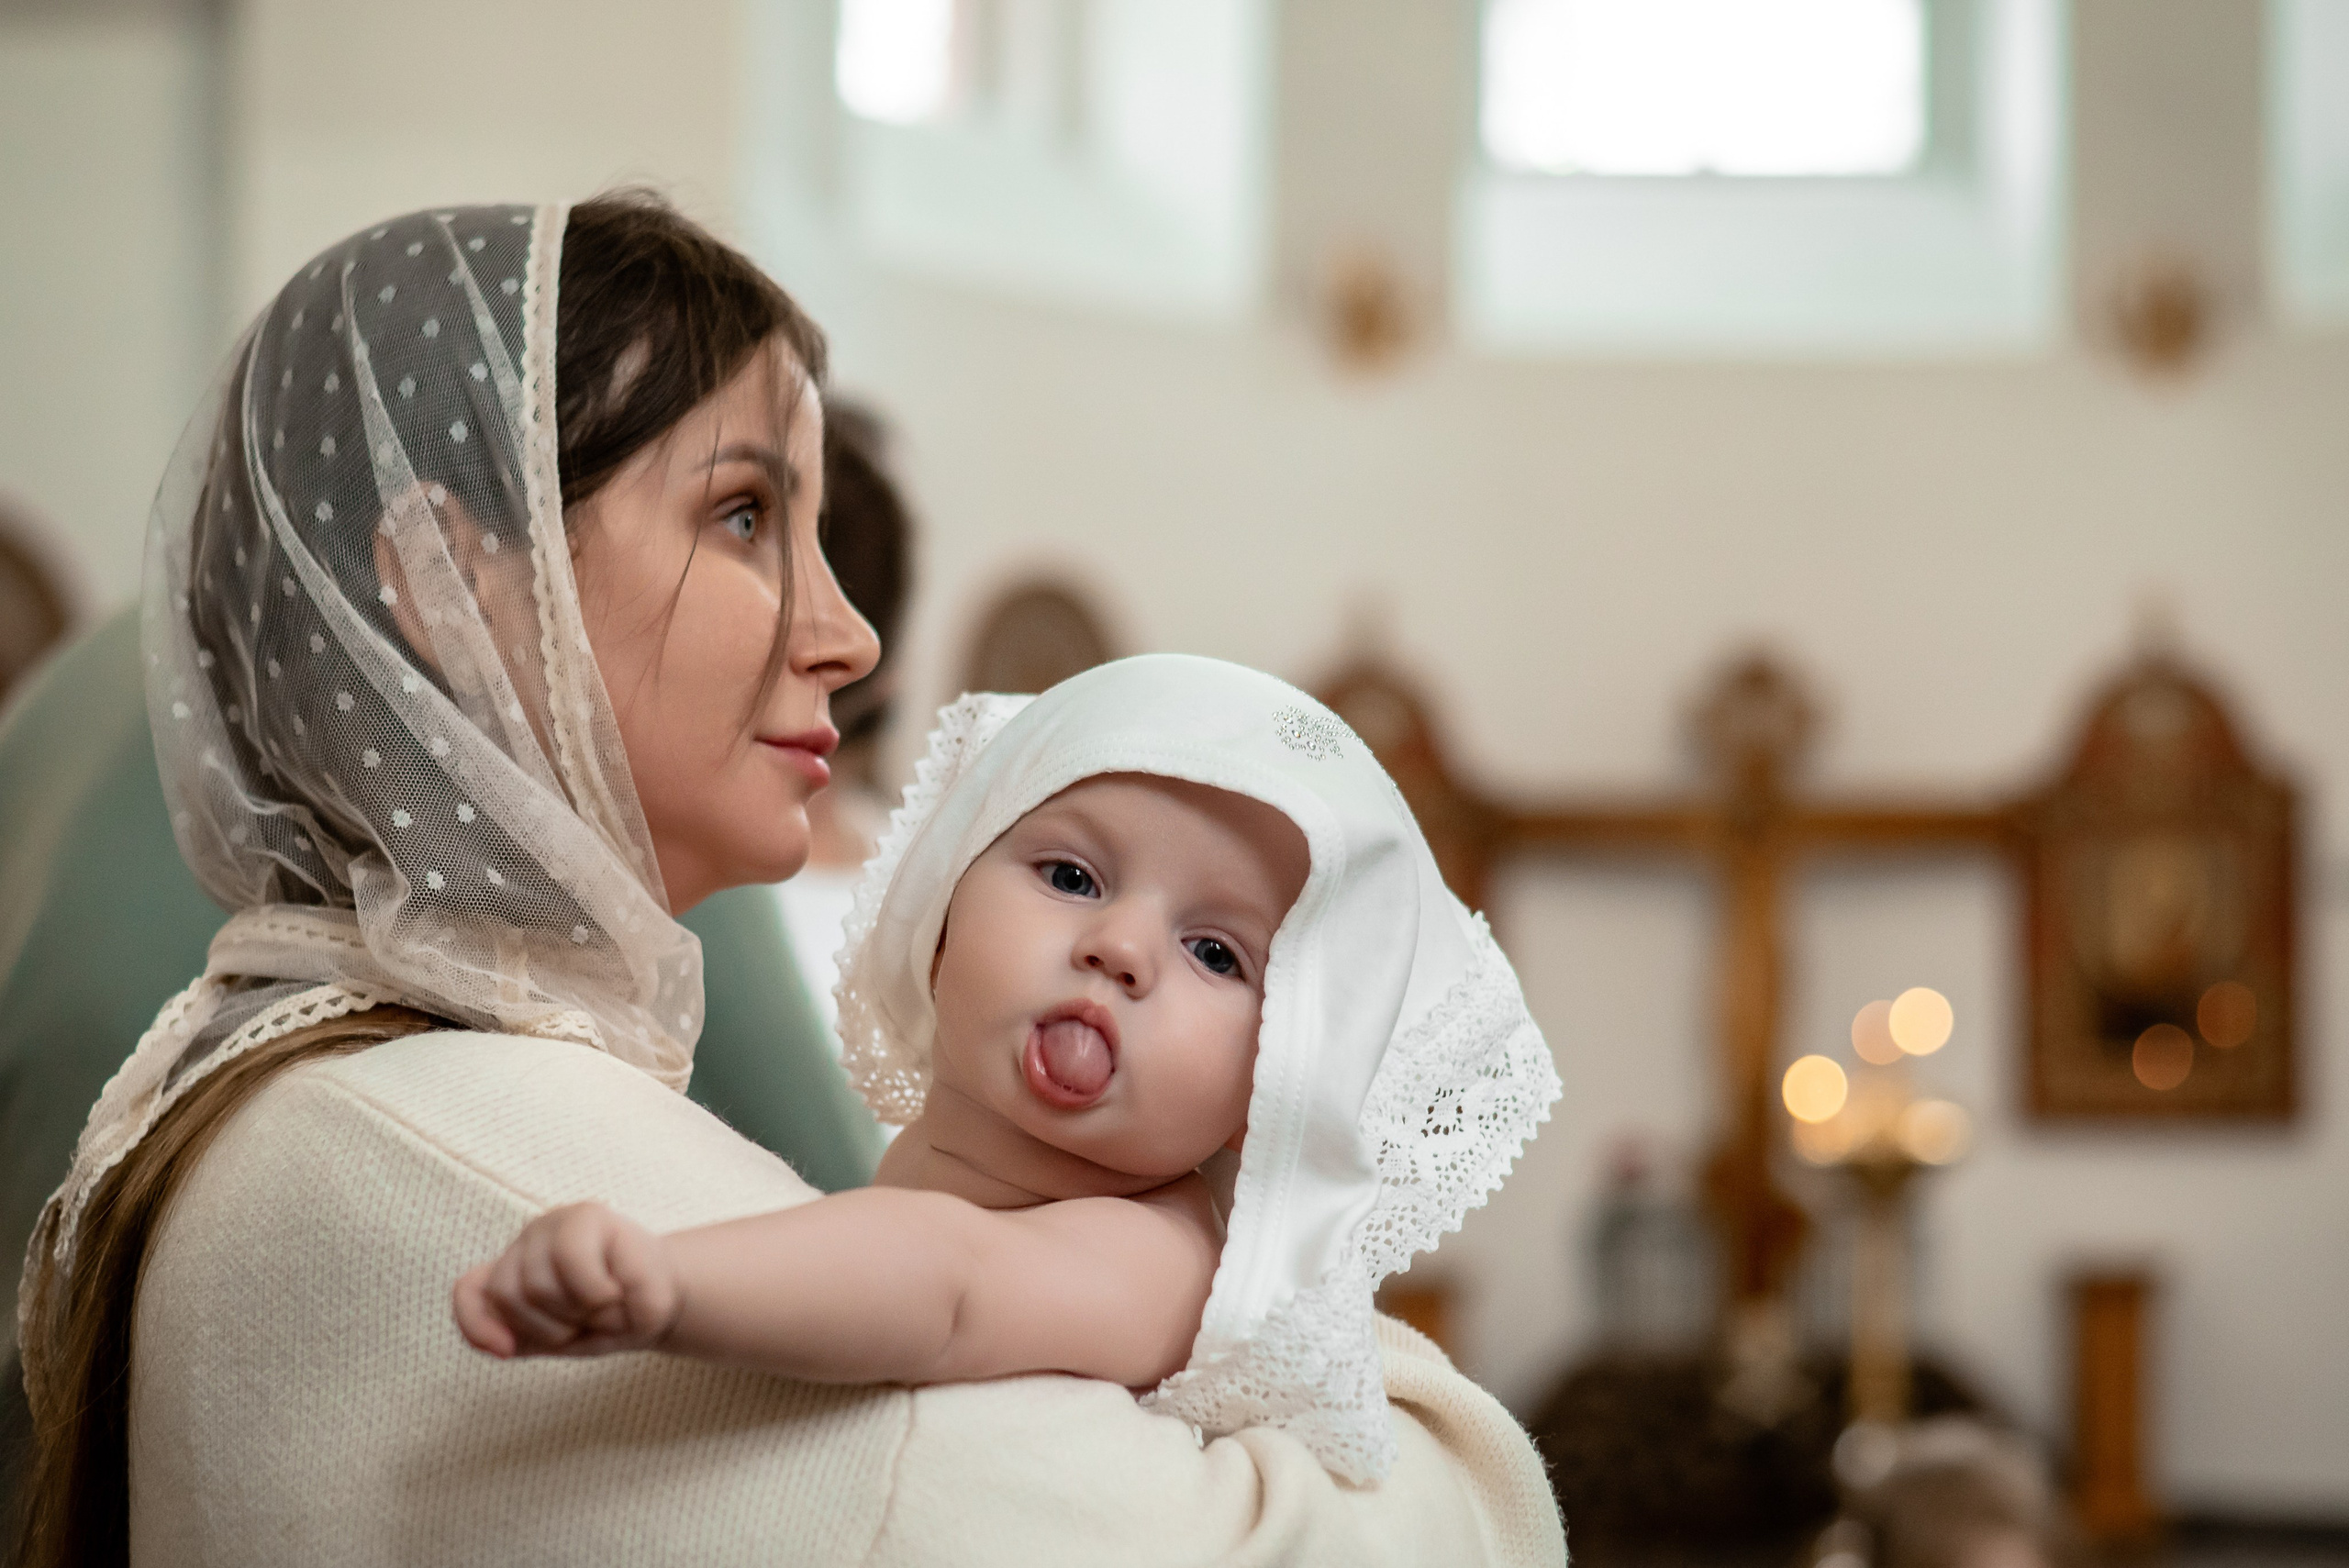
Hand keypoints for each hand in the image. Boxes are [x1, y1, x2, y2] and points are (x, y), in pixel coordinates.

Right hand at [452, 1202, 681, 1358]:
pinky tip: (505, 1350)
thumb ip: (643, 1298)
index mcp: (586, 1218)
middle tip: (599, 1318)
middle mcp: (545, 1228)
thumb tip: (606, 1298)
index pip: (571, 1257)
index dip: (596, 1295)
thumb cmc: (643, 1297)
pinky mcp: (497, 1283)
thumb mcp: (659, 1299)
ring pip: (504, 1297)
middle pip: (535, 1284)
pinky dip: (478, 1327)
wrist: (634, 1301)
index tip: (620, 1302)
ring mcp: (517, 1253)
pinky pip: (468, 1295)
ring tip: (571, 1328)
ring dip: (541, 1330)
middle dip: (570, 1318)